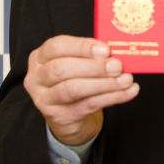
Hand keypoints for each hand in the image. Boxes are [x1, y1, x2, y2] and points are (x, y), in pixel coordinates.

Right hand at [24, 36, 138, 146]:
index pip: (56, 46)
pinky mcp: (59, 116)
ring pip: (73, 89)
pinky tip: (127, 92)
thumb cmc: (75, 80)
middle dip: (93, 67)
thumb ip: (92, 56)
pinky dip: (111, 98)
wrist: (69, 115)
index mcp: (40, 57)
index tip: (105, 49)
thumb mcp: (78, 63)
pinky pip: (87, 106)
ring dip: (104, 84)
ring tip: (126, 80)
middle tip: (117, 66)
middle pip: (61, 69)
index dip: (82, 47)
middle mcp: (37, 77)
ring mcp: (44, 99)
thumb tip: (119, 51)